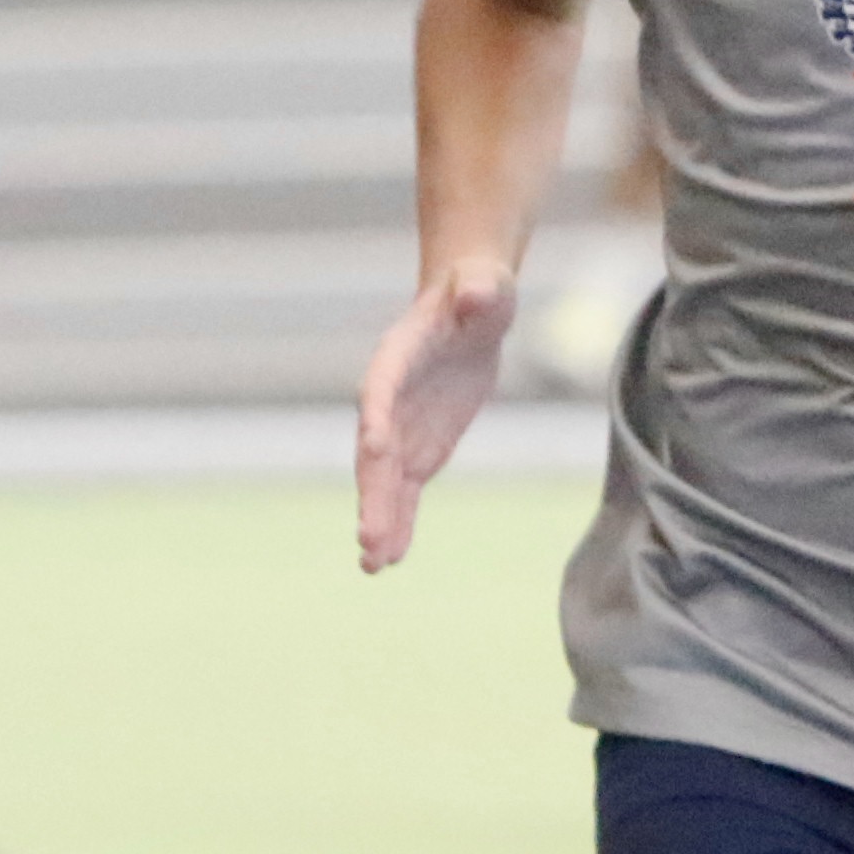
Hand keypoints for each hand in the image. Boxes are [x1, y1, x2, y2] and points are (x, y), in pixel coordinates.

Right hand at [356, 258, 517, 572]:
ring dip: (380, 522)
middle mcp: (387, 400)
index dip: (377, 418)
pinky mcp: (417, 449)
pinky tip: (391, 559)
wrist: (470, 310)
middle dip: (373, 496)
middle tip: (369, 541)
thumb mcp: (484, 288)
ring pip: (385, 483)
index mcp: (397, 358)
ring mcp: (400, 429)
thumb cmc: (477, 293)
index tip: (374, 449)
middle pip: (375, 453)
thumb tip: (479, 292)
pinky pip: (405, 491)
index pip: (380, 391)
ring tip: (373, 565)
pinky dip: (399, 522)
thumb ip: (478, 292)